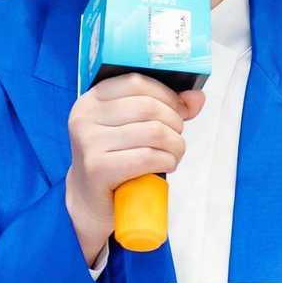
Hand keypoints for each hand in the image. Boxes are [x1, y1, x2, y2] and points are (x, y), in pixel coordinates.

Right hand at [65, 73, 205, 260]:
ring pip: (153, 132)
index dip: (167, 94)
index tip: (180, 110)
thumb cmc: (117, 158)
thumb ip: (166, 108)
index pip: (135, 82)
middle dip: (175, 123)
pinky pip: (147, 157)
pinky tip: (166, 166)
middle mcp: (85, 117)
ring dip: (175, 145)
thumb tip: (197, 97)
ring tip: (173, 155)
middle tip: (176, 139)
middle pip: (148, 107)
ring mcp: (88, 142)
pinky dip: (167, 161)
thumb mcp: (136, 127)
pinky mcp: (97, 168)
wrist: (91, 200)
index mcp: (92, 99)